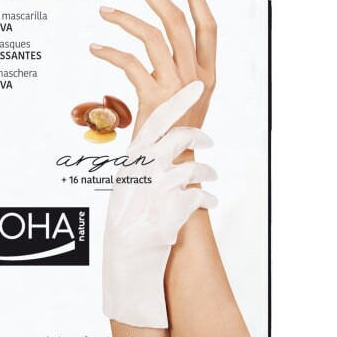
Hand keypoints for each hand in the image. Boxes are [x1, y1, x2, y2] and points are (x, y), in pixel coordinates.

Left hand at [90, 0, 216, 135]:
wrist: (170, 165)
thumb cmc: (175, 131)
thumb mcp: (188, 97)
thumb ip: (182, 69)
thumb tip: (163, 43)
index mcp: (206, 74)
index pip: (208, 28)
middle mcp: (195, 76)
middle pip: (177, 23)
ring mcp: (175, 87)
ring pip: (152, 37)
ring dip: (125, 19)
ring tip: (105, 11)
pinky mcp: (153, 99)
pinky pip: (129, 64)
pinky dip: (110, 53)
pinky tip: (96, 48)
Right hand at [102, 82, 216, 327]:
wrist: (127, 250)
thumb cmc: (127, 213)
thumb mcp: (128, 179)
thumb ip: (143, 158)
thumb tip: (160, 140)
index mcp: (134, 157)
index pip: (157, 120)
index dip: (179, 101)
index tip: (196, 86)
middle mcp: (146, 167)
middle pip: (180, 138)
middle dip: (199, 137)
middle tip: (208, 142)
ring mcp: (161, 186)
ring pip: (194, 166)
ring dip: (206, 172)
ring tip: (210, 178)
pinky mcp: (176, 206)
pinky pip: (201, 194)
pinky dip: (208, 197)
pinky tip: (209, 201)